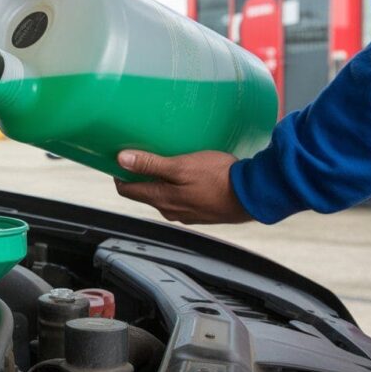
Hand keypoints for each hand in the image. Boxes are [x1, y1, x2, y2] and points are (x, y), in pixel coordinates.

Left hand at [113, 150, 252, 224]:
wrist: (252, 195)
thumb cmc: (218, 178)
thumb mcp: (181, 166)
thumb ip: (150, 163)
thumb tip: (122, 160)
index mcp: (161, 199)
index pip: (127, 190)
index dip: (119, 174)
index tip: (118, 160)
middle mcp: (170, 210)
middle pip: (144, 193)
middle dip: (139, 176)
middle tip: (140, 157)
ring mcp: (185, 214)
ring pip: (162, 196)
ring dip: (159, 181)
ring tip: (164, 163)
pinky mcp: (200, 212)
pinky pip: (180, 199)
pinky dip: (177, 187)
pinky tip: (186, 176)